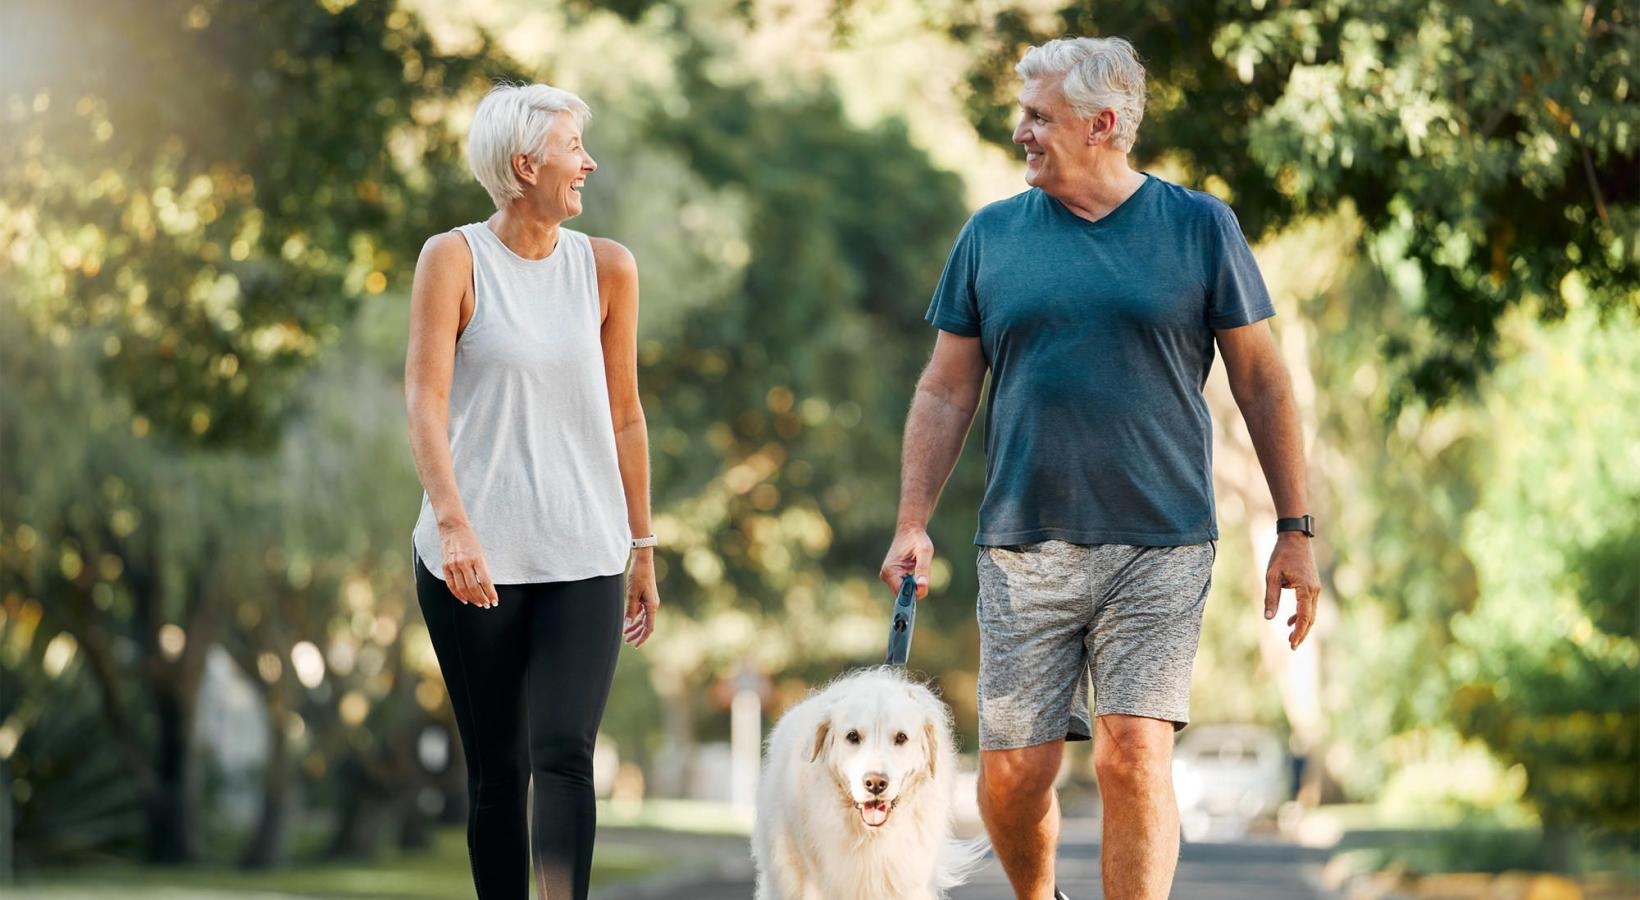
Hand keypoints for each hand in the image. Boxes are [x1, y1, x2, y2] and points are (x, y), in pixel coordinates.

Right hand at [439, 521, 499, 607]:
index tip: (495, 601)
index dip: (490, 593)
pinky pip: (451, 584)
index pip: (485, 581)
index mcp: (477, 558)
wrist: (453, 528)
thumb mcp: (481, 552)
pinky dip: (458, 594)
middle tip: (487, 605)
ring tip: (478, 603)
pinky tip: (465, 599)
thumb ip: (482, 569)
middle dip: (482, 598)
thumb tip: (487, 587)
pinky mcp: (445, 566)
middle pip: (474, 587)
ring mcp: (453, 565)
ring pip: (463, 588)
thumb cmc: (470, 540)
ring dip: (472, 598)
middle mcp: (464, 562)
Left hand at [624, 549, 658, 646]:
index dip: (642, 638)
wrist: (642, 561)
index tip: (635, 645)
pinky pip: (641, 611)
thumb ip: (630, 610)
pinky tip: (628, 622)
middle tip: (627, 641)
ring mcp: (649, 601)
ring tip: (626, 634)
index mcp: (652, 606)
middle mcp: (652, 605)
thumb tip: (627, 625)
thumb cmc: (638, 576)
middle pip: (646, 625)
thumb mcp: (632, 594)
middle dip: (637, 634)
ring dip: (635, 627)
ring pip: (643, 619)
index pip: (649, 627)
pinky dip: (635, 618)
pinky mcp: (646, 597)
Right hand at [879, 526, 934, 598]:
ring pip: (906, 591)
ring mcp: (888, 576)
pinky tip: (913, 567)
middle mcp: (886, 575)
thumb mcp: (925, 552)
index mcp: (890, 571)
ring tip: (915, 565)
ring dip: (915, 582)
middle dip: (916, 585)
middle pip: (905, 595)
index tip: (923, 579)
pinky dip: (913, 580)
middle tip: (919, 567)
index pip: (904, 595)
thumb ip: (923, 570)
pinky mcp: (892, 576)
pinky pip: (905, 586)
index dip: (916, 591)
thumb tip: (922, 587)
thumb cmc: (917, 539)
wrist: (910, 530)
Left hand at [1264, 532, 1319, 648]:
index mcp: (1306, 589)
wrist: (1295, 538)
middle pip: (1310, 618)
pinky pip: (1309, 605)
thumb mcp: (1272, 576)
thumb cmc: (1282, 555)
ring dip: (1302, 626)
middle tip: (1292, 647)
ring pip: (1311, 613)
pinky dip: (1301, 615)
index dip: (1298, 632)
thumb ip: (1271, 597)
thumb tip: (1268, 618)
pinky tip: (1289, 621)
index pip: (1304, 616)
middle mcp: (1314, 590)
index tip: (1291, 644)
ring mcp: (1315, 588)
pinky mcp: (1312, 586)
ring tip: (1290, 638)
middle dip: (1301, 633)